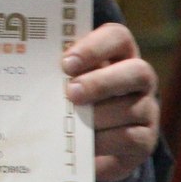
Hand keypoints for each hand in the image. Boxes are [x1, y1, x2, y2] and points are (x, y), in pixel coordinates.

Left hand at [62, 22, 159, 181]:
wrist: (89, 142)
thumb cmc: (73, 98)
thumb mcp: (66, 80)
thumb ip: (59, 70)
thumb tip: (33, 68)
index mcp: (118, 54)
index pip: (117, 37)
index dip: (94, 47)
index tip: (66, 63)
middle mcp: (139, 78)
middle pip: (137, 71)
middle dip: (101, 82)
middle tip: (71, 93)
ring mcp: (147, 109)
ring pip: (132, 108)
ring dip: (98, 116)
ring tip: (74, 122)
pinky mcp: (146, 139)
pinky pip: (131, 138)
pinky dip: (104, 141)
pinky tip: (86, 143)